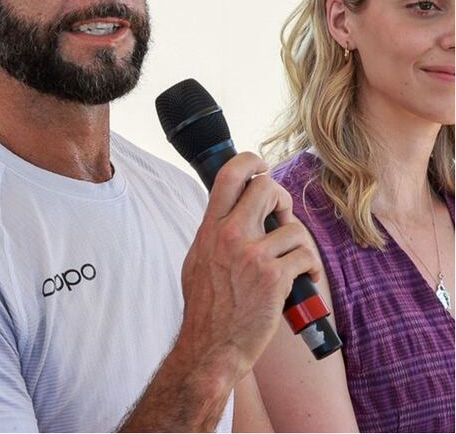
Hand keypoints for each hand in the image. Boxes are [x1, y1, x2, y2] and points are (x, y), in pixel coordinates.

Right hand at [178, 152, 320, 384]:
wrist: (212, 345)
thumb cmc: (206, 307)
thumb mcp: (197, 259)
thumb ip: (215, 233)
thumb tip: (232, 213)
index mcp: (210, 229)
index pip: (228, 176)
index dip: (250, 161)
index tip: (261, 167)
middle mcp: (230, 235)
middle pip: (266, 188)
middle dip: (282, 199)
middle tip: (282, 219)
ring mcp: (253, 255)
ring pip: (294, 228)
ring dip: (300, 245)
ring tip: (294, 262)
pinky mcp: (275, 278)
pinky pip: (306, 256)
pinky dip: (310, 268)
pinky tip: (303, 279)